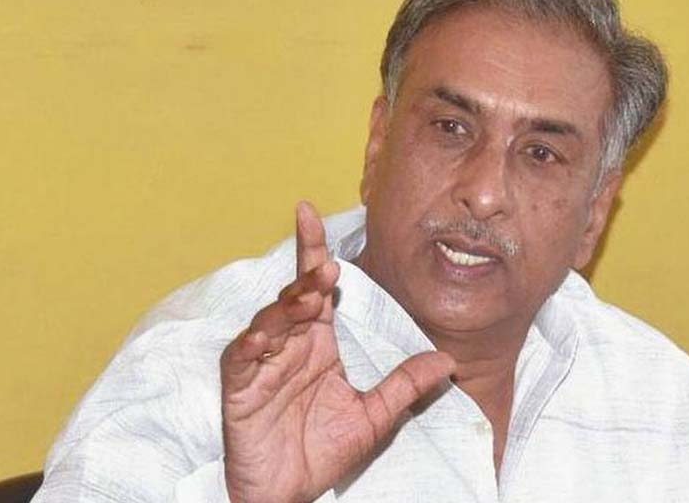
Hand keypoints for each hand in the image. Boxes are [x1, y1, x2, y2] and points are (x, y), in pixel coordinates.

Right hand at [220, 202, 455, 502]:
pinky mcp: (240, 387)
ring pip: (270, 321)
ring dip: (287, 306)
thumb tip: (449, 361)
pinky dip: (252, 344)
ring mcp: (262, 364)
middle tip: (326, 266)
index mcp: (319, 344)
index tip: (312, 212)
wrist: (290, 494)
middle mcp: (290, 346)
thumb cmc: (322, 451)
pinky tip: (264, 335)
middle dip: (307, 277)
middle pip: (295, 297)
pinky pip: (242, 358)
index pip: (318, 290)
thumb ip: (406, 386)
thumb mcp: (374, 417)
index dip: (314, 251)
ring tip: (308, 298)